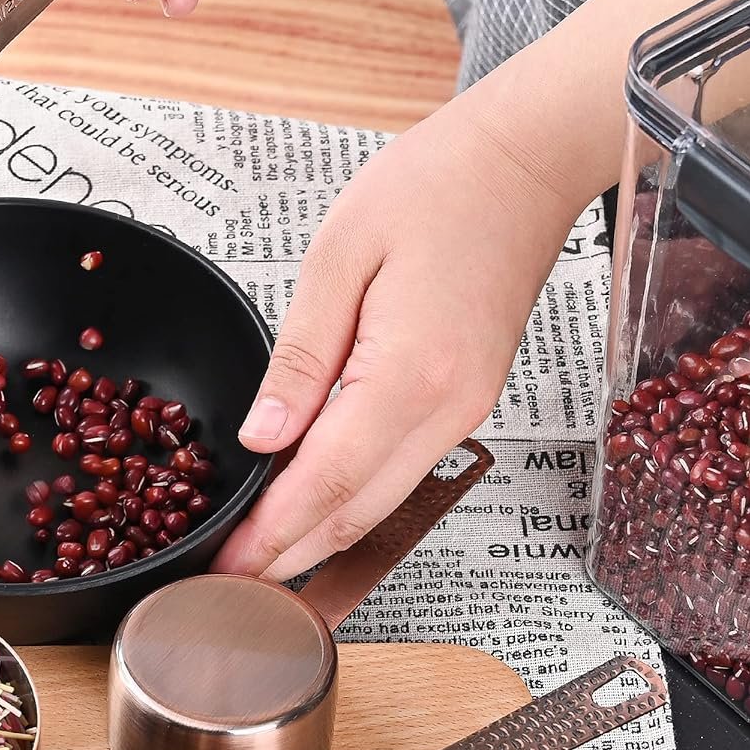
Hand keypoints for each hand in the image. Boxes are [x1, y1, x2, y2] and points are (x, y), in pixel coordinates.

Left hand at [212, 91, 581, 580]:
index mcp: (408, 374)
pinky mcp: (467, 403)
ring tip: (259, 562)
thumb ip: (298, 361)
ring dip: (319, 540)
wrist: (524, 162)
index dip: (270, 536)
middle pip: (357, 515)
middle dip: (289, 560)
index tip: (224, 567)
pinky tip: (310, 508)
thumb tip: (262, 438)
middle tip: (229, 587)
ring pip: (382, 504)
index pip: (326, 484)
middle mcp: (447, 409)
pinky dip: (352, 503)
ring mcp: (465, 411)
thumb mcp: (338, 259)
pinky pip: (401, 473)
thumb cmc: (434, 187)